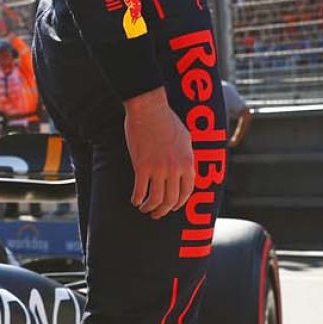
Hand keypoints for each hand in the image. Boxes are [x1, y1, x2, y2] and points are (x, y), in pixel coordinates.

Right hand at [122, 89, 194, 219]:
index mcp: (187, 163)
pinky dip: (137, 198)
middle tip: (157, 213)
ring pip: (156, 199)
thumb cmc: (167, 120)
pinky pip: (140, 190)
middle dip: (164, 210)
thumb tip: (187, 167)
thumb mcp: (186, 138)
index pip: (187, 192)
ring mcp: (158, 169)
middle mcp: (175, 169)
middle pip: (171, 200)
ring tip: (145, 208)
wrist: (149, 109)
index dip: (179, 203)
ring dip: (150, 207)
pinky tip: (135, 200)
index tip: (173, 206)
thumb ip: (187, 156)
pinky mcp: (142, 166)